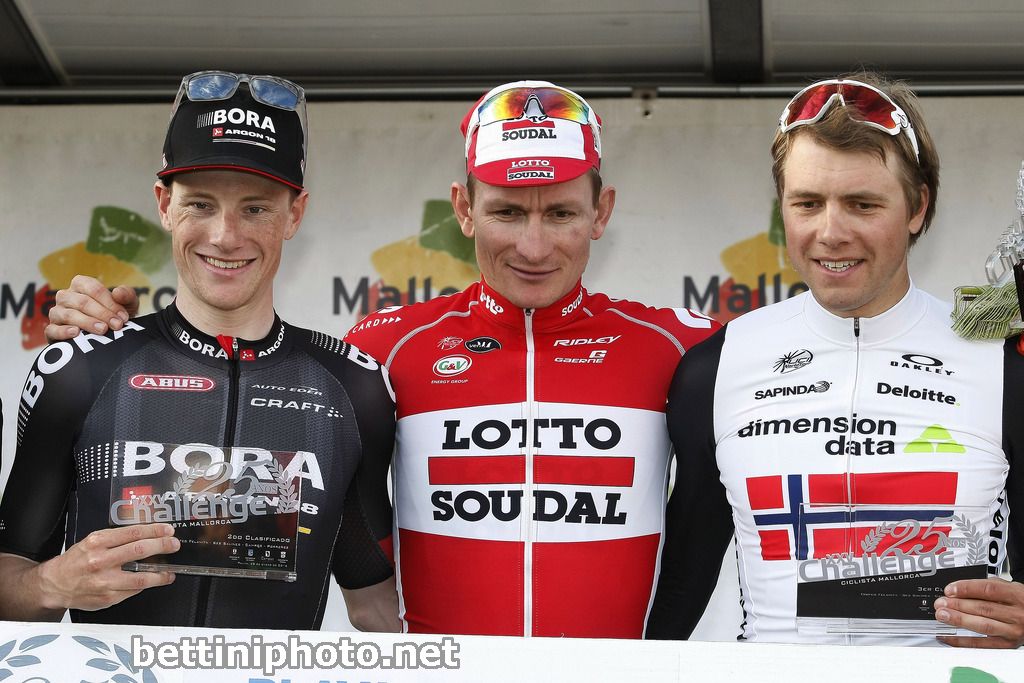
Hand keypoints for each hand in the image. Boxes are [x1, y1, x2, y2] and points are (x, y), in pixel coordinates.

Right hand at [36, 523, 178, 611]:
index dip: (154, 531)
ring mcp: (105, 581)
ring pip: (141, 577)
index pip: (133, 533)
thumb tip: (147, 536)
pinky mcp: (108, 598)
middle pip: (140, 551)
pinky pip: (133, 590)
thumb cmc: (76, 561)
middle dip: (162, 546)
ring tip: (170, 571)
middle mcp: (101, 561)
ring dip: (161, 573)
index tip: (167, 530)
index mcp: (98, 543)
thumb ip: (117, 539)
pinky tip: (153, 581)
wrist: (55, 584)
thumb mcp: (93, 542)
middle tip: (174, 545)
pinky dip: (146, 585)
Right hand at [45, 275, 139, 341]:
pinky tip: (76, 333)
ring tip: (103, 330)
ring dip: (87, 322)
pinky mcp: (51, 330)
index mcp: (81, 284)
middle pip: (82, 302)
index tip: (123, 317)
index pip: (93, 289)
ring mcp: (57, 312)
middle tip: (117, 325)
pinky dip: (63, 331)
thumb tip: (118, 293)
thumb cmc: (115, 315)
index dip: (109, 302)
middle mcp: (66, 296)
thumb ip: (127, 295)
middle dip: (102, 314)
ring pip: (68, 314)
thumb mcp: (127, 304)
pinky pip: (53, 329)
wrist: (108, 335)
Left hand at [935, 577, 1023, 647]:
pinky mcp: (1008, 644)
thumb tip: (960, 588)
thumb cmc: (1022, 602)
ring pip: (983, 626)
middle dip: (958, 605)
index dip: (966, 589)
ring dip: (959, 620)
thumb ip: (989, 586)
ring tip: (942, 615)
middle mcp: (1017, 614)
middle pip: (984, 608)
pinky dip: (963, 641)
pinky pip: (983, 644)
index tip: (949, 589)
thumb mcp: (1011, 588)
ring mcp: (1013, 631)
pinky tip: (949, 636)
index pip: (988, 590)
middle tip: (940, 603)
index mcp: (1017, 595)